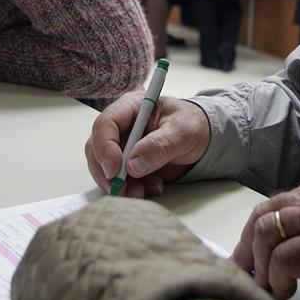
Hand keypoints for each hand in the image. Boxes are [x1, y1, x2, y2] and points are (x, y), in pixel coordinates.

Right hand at [85, 92, 210, 197]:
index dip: (105, 147)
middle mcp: (121, 127)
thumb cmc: (192, 125)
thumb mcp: (183, 131)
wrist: (202, 139)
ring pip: (104, 168)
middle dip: (106, 172)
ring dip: (118, 184)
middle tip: (121, 188)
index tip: (115, 169)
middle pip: (96, 148)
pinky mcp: (128, 165)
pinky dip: (130, 189)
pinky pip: (119, 180)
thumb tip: (134, 164)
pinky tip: (151, 187)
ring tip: (140, 192)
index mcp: (131, 108)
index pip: (106, 124)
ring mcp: (122, 147)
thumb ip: (160, 145)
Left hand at [232, 173, 299, 298]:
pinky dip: (279, 276)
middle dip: (249, 247)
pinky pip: (283, 260)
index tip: (249, 251)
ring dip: (262, 264)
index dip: (255, 229)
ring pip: (266, 233)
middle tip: (247, 271)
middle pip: (263, 217)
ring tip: (270, 284)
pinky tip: (286, 289)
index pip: (274, 204)